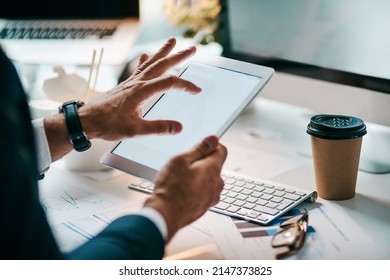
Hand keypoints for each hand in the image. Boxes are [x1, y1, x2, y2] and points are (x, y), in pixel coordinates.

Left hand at [80, 37, 200, 139]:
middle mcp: (137, 83)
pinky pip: (138, 69)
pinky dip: (144, 60)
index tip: (197, 90)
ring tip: (172, 41)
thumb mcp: (136, 130)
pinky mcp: (125, 85)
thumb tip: (178, 127)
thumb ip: (158, 128)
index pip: (170, 83)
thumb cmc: (108, 124)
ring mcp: (131, 82)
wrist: (87, 120)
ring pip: (151, 63)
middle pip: (162, 65)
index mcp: (142, 91)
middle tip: (192, 48)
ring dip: (163, 52)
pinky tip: (146, 55)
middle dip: (178, 56)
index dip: (186, 85)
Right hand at [144, 135, 227, 241]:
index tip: (199, 148)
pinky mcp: (204, 207)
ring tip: (180, 180)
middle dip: (201, 163)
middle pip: (214, 167)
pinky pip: (202, 193)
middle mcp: (217, 184)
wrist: (165, 215)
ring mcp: (211, 198)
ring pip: (208, 181)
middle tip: (184, 166)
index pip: (222, 151)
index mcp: (213, 169)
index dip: (211, 146)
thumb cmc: (171, 187)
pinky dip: (194, 190)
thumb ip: (200, 148)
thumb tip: (214, 139)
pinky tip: (180, 191)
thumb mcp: (182, 160)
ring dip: (198, 178)